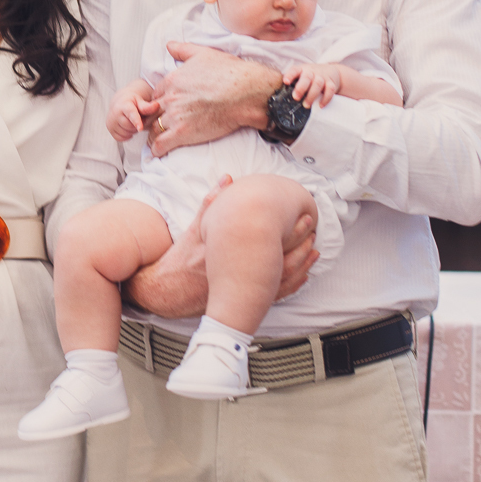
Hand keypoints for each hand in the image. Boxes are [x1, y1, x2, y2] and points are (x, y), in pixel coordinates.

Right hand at [107, 94, 160, 141]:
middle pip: (130, 126)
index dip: (136, 121)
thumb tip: (156, 105)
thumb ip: (147, 106)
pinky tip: (128, 127)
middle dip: (138, 125)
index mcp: (124, 104)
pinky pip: (121, 138)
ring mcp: (110, 121)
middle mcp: (114, 112)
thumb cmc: (133, 102)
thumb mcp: (141, 101)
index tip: (140, 128)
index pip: (131, 113)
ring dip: (132, 130)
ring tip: (133, 122)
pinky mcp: (109, 128)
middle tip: (140, 119)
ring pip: (126, 133)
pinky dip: (126, 135)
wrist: (120, 101)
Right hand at [123, 180, 318, 317]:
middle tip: (312, 231)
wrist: (167, 291)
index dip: (291, 229)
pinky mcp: (242, 301)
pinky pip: (275, 295)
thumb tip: (228, 180)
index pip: (269, 239)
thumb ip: (212, 203)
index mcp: (230, 252)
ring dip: (301, 265)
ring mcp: (242, 290)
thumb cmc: (179, 260)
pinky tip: (302, 276)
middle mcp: (239, 273)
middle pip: (280, 260)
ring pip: (281, 280)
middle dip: (300, 245)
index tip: (304, 218)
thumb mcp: (195, 229)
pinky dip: (292, 284)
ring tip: (313, 252)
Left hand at [147, 43, 280, 157]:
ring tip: (156, 139)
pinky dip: (156, 149)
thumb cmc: (229, 72)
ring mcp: (175, 116)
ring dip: (154, 134)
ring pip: (154, 129)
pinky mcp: (183, 133)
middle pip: (152, 112)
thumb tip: (169, 45)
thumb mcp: (203, 54)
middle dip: (154, 118)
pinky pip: (160, 144)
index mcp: (172, 80)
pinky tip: (158, 151)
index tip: (163, 107)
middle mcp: (170, 98)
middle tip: (159, 124)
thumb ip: (183, 50)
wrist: (246, 93)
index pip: (155, 94)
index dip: (158, 101)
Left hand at [282, 61, 340, 108]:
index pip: (294, 70)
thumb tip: (279, 95)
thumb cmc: (311, 76)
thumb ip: (293, 82)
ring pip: (318, 84)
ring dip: (311, 95)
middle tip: (296, 97)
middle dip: (300, 88)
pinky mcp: (331, 83)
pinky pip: (330, 90)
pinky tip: (320, 105)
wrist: (331, 72)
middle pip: (306, 77)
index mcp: (302, 70)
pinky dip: (325, 99)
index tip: (286, 82)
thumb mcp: (302, 75)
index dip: (290, 75)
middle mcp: (312, 72)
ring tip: (306, 105)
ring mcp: (322, 77)